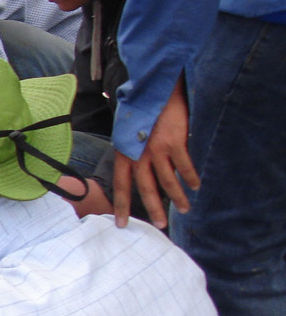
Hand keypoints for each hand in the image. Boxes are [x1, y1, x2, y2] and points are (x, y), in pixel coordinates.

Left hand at [113, 79, 197, 228]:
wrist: (157, 89)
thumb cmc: (143, 111)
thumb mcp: (128, 132)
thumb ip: (131, 152)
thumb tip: (138, 172)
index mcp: (123, 152)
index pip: (120, 184)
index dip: (120, 205)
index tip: (121, 224)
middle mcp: (138, 154)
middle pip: (145, 187)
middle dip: (152, 209)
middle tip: (160, 225)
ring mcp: (156, 149)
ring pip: (166, 181)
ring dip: (176, 197)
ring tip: (184, 209)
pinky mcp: (174, 142)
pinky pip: (184, 167)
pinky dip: (190, 178)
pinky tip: (195, 186)